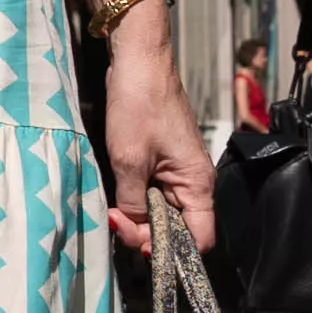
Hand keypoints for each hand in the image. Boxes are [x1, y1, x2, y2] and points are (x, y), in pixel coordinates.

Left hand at [96, 25, 215, 259]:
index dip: (171, 250)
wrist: (139, 62)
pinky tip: (116, 196)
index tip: (140, 245)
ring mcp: (177, 173)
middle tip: (114, 219)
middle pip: (177, 229)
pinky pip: (152, 194)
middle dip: (145, 232)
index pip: (200, 239)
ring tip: (111, 208)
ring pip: (161, 213)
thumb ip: (132, 202)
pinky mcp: (162, 163)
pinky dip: (135, 199)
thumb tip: (131, 226)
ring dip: (136, 216)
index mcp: (197, 184)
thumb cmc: (139, 105)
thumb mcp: (129, 160)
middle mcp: (193, 183)